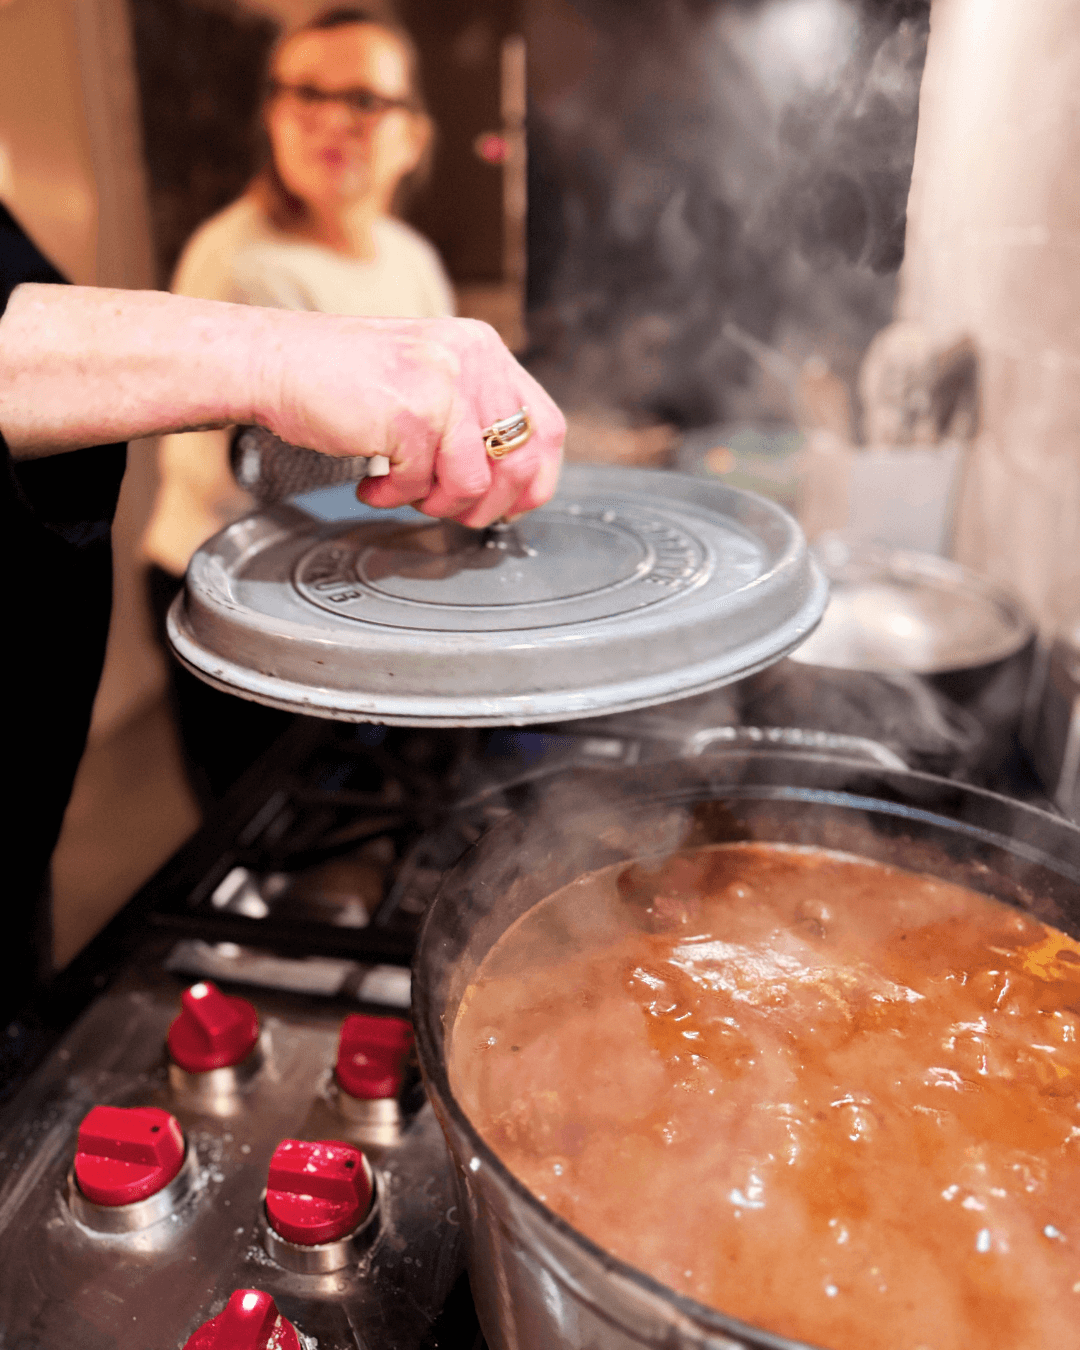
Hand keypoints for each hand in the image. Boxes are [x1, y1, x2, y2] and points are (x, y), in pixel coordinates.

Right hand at [258, 314, 564, 526]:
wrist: (276, 360)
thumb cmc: (343, 377)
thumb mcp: (428, 378)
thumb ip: (471, 413)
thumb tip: (509, 484)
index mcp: (484, 350)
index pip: (547, 426)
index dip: (535, 479)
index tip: (511, 505)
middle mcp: (473, 360)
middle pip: (520, 463)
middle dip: (485, 506)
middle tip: (448, 510)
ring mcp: (445, 385)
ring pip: (473, 483)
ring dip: (436, 504)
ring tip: (402, 492)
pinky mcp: (411, 415)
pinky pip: (421, 484)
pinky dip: (394, 497)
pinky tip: (372, 484)